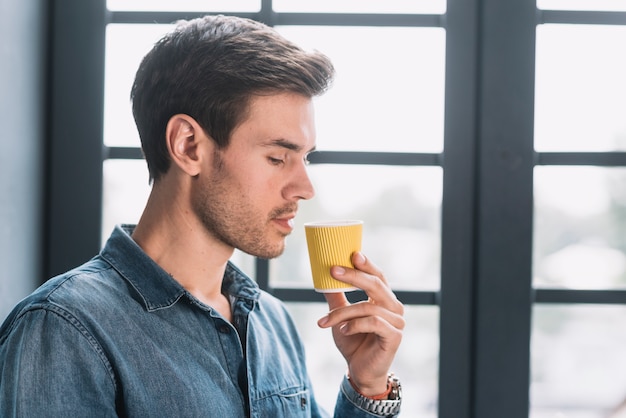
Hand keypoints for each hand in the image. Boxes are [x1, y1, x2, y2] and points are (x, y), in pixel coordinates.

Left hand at [317, 252, 403, 396]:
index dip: (366, 264)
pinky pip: (373, 322)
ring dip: (343, 313)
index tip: (352, 254)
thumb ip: (336, 297)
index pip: (378, 276)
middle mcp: (393, 308)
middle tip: (334, 270)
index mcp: (383, 299)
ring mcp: (397, 322)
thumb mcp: (340, 316)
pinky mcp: (395, 336)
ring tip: (326, 322)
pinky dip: (354, 325)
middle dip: (354, 276)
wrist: (359, 371)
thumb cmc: (353, 342)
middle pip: (376, 285)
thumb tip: (324, 277)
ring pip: (367, 306)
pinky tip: (343, 331)